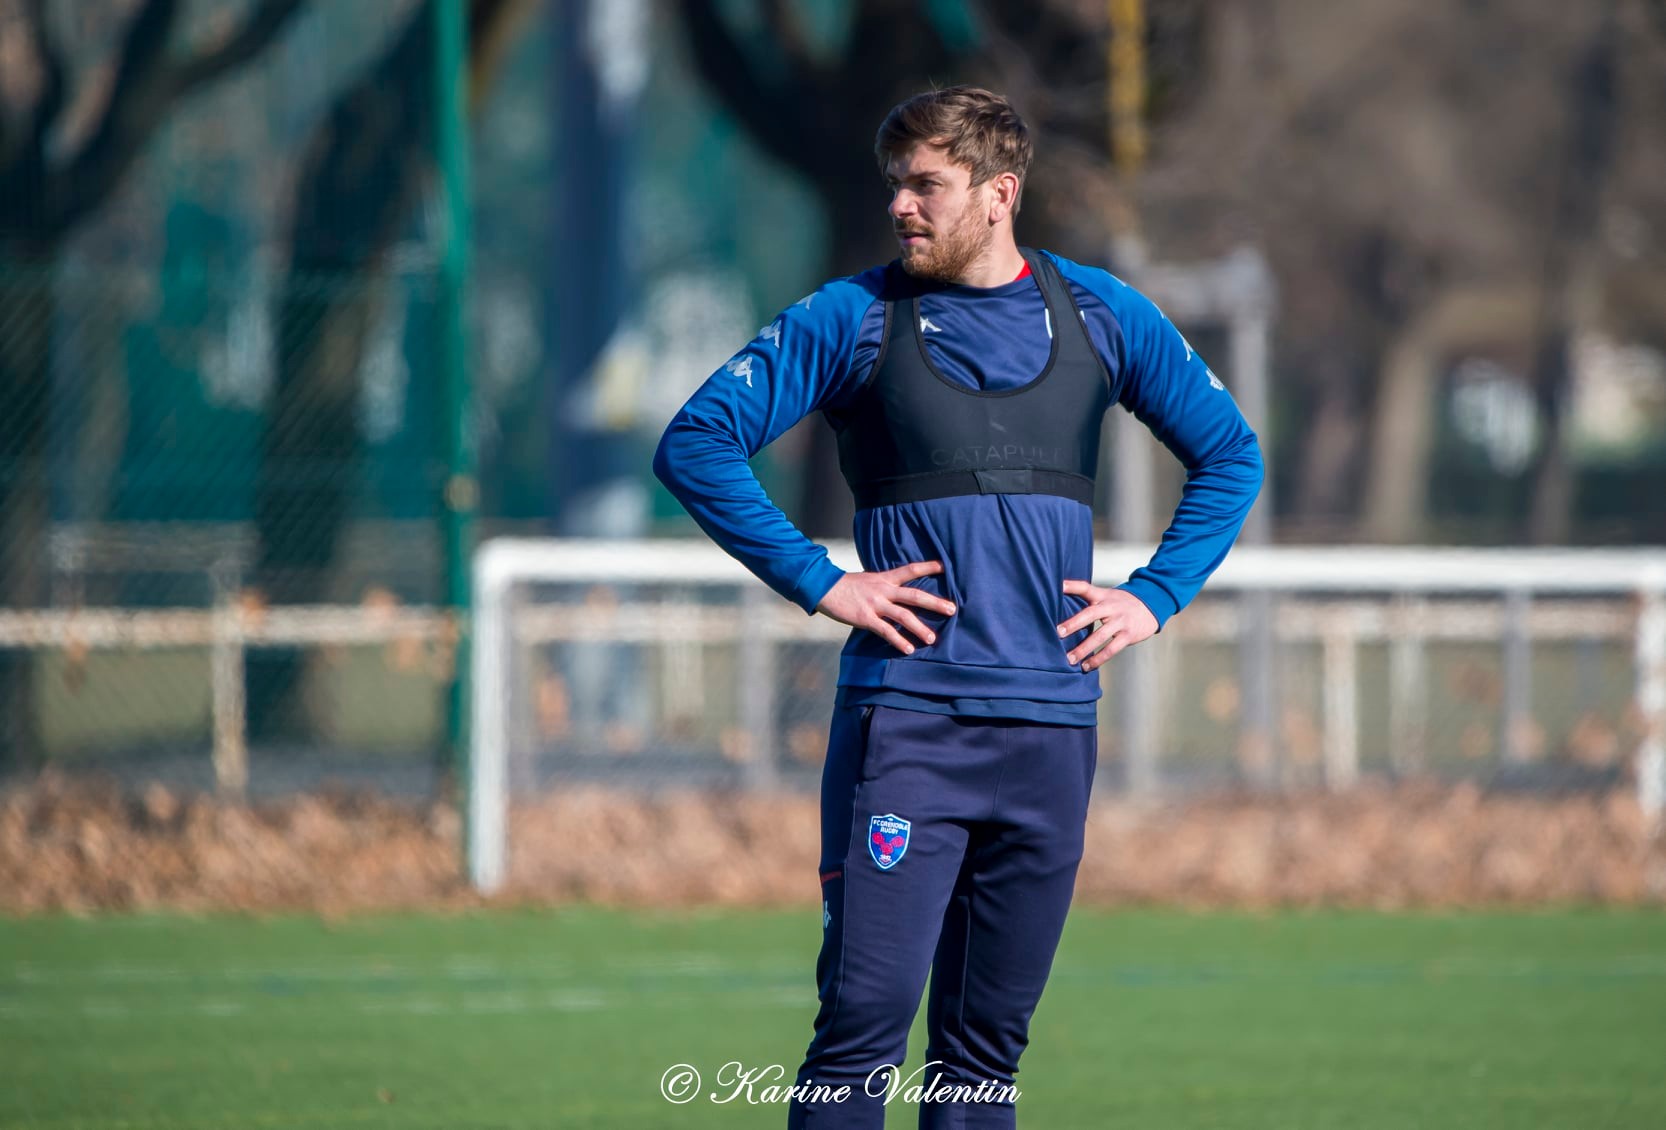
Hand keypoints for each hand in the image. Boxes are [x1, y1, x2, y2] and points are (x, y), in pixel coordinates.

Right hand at [816, 560, 956, 654]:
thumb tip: (898, 593)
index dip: (928, 567)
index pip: (911, 570)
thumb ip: (884, 586)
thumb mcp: (869, 580)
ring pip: (903, 616)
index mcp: (885, 578)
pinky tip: (908, 649)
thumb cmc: (847, 586)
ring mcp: (875, 604)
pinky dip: (898, 640)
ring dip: (919, 628)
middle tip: (952, 609)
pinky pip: (886, 631)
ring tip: (932, 639)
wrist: (824, 587)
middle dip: (935, 603)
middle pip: (914, 595)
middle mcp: (884, 590)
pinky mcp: (865, 618)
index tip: (945, 567)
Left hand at [1056, 581, 1156, 671]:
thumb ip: (1088, 595)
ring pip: (1100, 636)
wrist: (1152, 605)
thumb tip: (1061, 596)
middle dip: (1074, 624)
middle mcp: (1111, 607)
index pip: (1086, 588)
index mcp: (1103, 596)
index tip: (1059, 586)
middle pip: (1090, 614)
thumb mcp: (1107, 594)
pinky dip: (1098, 659)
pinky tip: (1086, 666)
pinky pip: (1111, 649)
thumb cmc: (1122, 602)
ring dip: (1083, 649)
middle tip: (1058, 633)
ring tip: (1070, 659)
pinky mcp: (1128, 635)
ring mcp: (1121, 622)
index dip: (1072, 586)